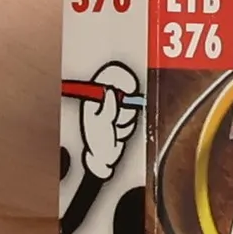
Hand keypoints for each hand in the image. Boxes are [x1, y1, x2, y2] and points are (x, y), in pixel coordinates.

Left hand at [77, 62, 139, 180]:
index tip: (130, 88)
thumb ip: (107, 108)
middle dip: (125, 107)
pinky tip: (118, 132)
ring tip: (114, 129)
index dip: (123, 77)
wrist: (103, 159)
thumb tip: (111, 91)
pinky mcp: (124, 118)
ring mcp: (116, 108)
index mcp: (96, 94)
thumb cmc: (97, 142)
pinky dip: (128, 126)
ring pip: (132, 107)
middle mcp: (106, 99)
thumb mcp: (100, 123)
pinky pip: (135, 118)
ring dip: (126, 120)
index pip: (111, 74)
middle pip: (126, 90)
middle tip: (116, 118)